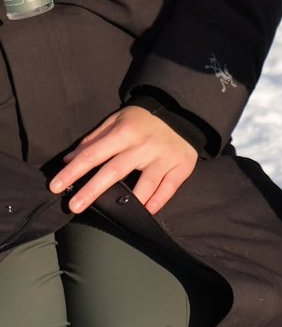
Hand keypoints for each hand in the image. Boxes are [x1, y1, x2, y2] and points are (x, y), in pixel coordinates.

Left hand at [48, 106, 198, 215]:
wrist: (182, 112)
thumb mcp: (117, 120)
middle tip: (74, 206)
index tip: (56, 186)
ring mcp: (164, 158)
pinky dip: (157, 201)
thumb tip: (70, 159)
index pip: (94, 154)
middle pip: (115, 171)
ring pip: (145, 185)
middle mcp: (144, 146)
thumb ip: (94, 139)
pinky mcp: (181, 167)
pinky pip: (168, 189)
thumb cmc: (143, 119)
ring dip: (129, 201)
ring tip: (115, 215)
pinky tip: (146, 210)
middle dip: (92, 190)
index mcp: (125, 132)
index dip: (73, 171)